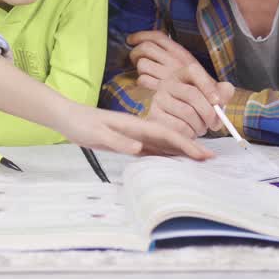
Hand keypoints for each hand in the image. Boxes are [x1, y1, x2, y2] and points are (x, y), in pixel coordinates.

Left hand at [51, 102, 212, 160]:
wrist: (68, 117)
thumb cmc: (81, 124)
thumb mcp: (98, 134)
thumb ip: (118, 140)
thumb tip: (140, 147)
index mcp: (135, 125)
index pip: (166, 134)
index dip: (186, 143)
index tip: (202, 153)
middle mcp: (139, 129)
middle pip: (170, 138)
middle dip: (190, 147)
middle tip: (211, 160)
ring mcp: (135, 135)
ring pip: (163, 144)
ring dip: (181, 151)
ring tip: (199, 161)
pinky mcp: (128, 142)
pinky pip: (152, 149)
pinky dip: (166, 154)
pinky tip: (173, 161)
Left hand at [126, 30, 197, 86]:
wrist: (211, 105)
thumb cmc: (197, 86)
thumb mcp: (187, 65)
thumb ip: (170, 55)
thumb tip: (147, 45)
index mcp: (181, 53)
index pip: (157, 36)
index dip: (140, 35)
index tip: (130, 40)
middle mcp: (175, 61)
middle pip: (146, 48)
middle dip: (135, 53)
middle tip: (134, 60)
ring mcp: (168, 75)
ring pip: (142, 64)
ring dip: (139, 70)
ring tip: (145, 75)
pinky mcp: (162, 89)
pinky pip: (143, 80)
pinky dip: (141, 83)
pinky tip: (147, 87)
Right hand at [140, 63, 235, 137]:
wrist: (176, 124)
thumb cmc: (196, 109)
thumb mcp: (210, 98)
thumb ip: (222, 92)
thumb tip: (226, 90)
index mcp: (181, 75)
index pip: (193, 70)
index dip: (207, 85)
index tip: (218, 102)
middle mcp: (167, 84)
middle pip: (192, 94)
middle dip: (209, 112)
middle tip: (216, 124)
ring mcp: (158, 99)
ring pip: (187, 113)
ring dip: (200, 125)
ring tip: (201, 128)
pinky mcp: (155, 116)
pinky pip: (179, 126)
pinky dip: (190, 133)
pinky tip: (190, 132)